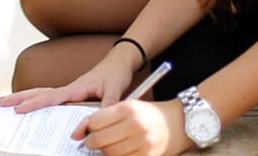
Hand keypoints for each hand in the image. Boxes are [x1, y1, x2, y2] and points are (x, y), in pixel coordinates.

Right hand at [0, 50, 134, 112]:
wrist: (120, 61)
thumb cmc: (116, 74)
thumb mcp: (115, 91)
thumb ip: (106, 107)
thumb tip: (93, 125)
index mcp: (76, 88)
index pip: (51, 97)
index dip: (35, 104)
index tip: (19, 110)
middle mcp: (69, 88)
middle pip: (39, 93)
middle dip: (20, 97)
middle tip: (0, 103)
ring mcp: (69, 91)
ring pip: (42, 94)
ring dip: (25, 97)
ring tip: (7, 102)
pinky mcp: (72, 94)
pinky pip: (51, 99)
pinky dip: (37, 101)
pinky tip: (30, 107)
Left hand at [72, 99, 191, 155]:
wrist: (178, 122)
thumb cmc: (149, 113)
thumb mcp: (129, 106)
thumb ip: (105, 116)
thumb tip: (79, 132)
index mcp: (128, 108)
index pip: (95, 121)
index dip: (85, 127)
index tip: (82, 132)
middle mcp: (135, 125)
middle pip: (99, 140)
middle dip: (91, 142)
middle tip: (92, 140)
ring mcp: (142, 143)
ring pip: (109, 153)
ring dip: (104, 151)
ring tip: (109, 144)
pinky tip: (120, 150)